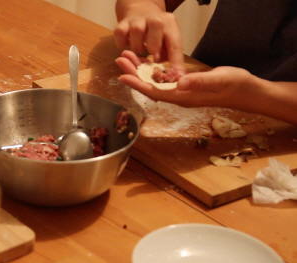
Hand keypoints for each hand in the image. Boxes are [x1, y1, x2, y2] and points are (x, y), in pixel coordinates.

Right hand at [114, 2, 184, 73]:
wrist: (140, 12)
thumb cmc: (157, 33)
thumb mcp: (167, 41)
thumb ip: (170, 55)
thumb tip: (173, 74)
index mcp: (169, 23)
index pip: (175, 42)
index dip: (175, 59)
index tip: (175, 74)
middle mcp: (153, 18)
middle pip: (156, 24)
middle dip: (154, 44)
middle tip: (153, 56)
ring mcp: (136, 20)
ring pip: (136, 30)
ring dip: (137, 46)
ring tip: (139, 52)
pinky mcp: (122, 24)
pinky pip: (119, 33)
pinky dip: (121, 43)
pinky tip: (126, 46)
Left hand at [116, 50, 257, 108]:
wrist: (248, 92)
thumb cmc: (235, 86)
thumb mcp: (219, 81)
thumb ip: (199, 82)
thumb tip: (179, 82)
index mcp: (184, 97)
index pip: (155, 92)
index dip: (137, 84)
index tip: (123, 76)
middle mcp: (179, 96)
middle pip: (150, 86)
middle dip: (134, 74)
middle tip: (120, 59)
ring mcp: (182, 92)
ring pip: (155, 82)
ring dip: (141, 71)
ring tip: (128, 58)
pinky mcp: (186, 86)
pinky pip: (164, 80)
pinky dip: (153, 70)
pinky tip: (146, 62)